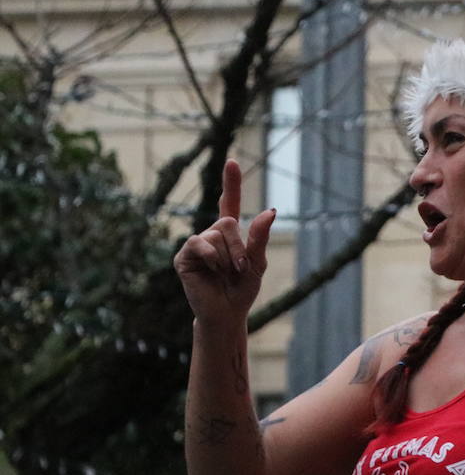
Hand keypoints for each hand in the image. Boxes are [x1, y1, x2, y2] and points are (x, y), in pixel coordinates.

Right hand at [173, 159, 275, 326]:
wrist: (226, 312)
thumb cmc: (243, 288)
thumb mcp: (258, 263)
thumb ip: (260, 237)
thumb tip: (270, 211)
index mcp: (230, 234)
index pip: (229, 203)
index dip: (231, 183)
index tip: (232, 162)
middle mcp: (212, 234)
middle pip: (228, 223)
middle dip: (238, 247)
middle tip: (239, 268)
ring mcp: (197, 244)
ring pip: (216, 235)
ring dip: (226, 257)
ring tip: (225, 273)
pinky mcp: (184, 256)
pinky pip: (199, 243)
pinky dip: (211, 256)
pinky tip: (211, 270)